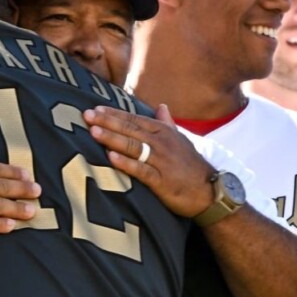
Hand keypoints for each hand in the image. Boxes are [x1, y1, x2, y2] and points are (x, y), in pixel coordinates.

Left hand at [84, 104, 214, 217]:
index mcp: (163, 132)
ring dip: (113, 138)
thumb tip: (161, 106)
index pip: (134, 119)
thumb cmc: (191, 165)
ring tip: (94, 131)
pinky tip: (111, 157)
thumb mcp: (180, 139)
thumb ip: (167, 123)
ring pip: (133, 146)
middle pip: (130, 130)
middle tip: (86, 115)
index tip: (95, 109)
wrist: (210, 191)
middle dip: (107, 122)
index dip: (114, 114)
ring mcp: (162, 161)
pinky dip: (126, 163)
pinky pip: (141, 170)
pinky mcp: (162, 181)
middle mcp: (161, 143)